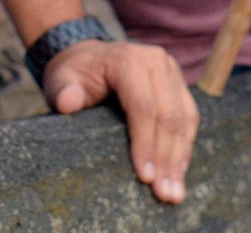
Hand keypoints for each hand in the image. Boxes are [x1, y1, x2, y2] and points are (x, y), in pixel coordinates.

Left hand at [42, 39, 198, 205]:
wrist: (90, 56)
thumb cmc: (75, 74)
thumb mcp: (62, 79)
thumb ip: (64, 90)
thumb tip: (68, 103)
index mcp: (128, 60)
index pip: (143, 107)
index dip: (146, 143)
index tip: (145, 177)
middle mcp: (156, 61)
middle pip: (169, 116)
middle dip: (167, 159)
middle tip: (165, 194)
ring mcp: (171, 71)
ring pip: (184, 119)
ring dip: (180, 158)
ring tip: (174, 192)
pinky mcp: (179, 84)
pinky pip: (189, 118)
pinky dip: (185, 147)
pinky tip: (179, 172)